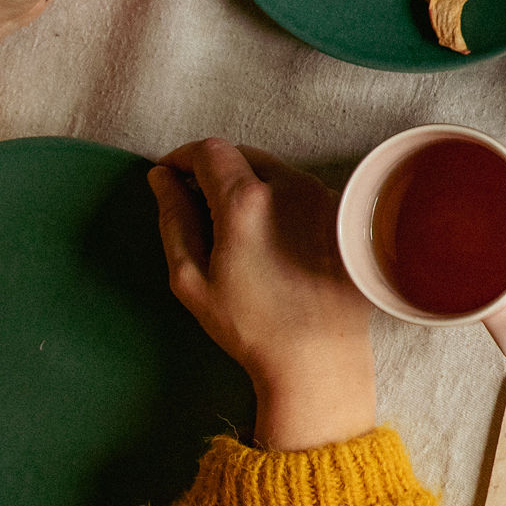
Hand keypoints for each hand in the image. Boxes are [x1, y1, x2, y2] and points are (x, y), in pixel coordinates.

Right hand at [149, 139, 377, 452]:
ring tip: (234, 227)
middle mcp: (292, 187)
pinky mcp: (343, 216)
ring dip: (248, 183)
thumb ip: (174, 219)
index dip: (183, 157)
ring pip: (276, 170)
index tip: (171, 175)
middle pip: (244, 155)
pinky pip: (302, 191)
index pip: (210, 150)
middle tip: (197, 204)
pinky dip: (279, 199)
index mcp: (247, 201)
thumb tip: (162, 178)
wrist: (319, 356)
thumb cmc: (250, 325)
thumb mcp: (191, 278)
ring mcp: (324, 198)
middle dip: (214, 169)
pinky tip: (271, 239)